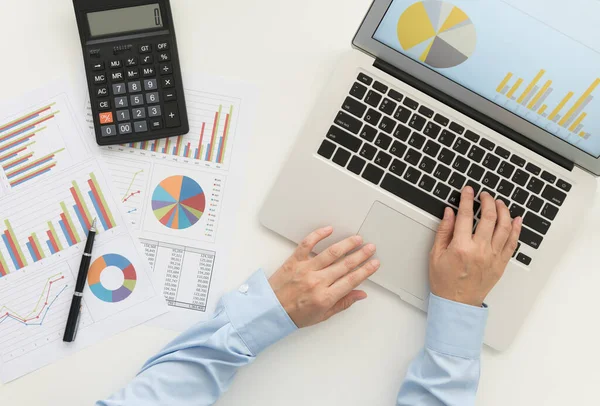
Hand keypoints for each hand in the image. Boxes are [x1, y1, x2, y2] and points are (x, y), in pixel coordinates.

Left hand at [269, 227, 379, 327]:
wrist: (269, 310)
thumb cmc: (294, 315)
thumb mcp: (322, 315)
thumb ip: (343, 303)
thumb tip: (360, 294)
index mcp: (325, 297)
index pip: (352, 280)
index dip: (366, 271)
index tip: (374, 264)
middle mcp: (317, 282)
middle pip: (345, 265)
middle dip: (361, 255)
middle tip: (370, 248)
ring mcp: (305, 269)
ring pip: (331, 253)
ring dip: (346, 244)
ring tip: (357, 239)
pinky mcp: (294, 261)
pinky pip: (307, 244)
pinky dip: (318, 234)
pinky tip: (329, 229)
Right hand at [429, 187, 521, 306]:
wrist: (457, 303)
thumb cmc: (445, 281)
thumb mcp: (436, 254)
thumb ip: (444, 231)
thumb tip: (449, 213)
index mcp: (461, 247)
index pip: (465, 215)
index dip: (466, 199)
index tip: (468, 191)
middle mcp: (479, 250)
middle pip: (489, 217)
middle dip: (487, 201)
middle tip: (485, 195)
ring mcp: (493, 257)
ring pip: (504, 227)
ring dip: (503, 211)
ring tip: (499, 203)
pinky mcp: (501, 263)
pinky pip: (512, 243)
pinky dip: (516, 229)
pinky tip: (516, 220)